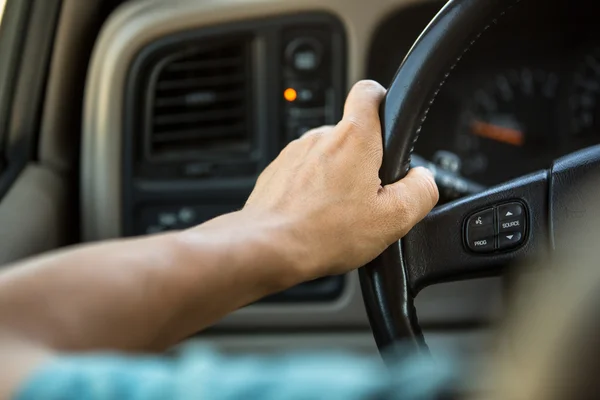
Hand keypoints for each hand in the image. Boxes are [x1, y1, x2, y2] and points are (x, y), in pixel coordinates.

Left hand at [243, 80, 438, 278]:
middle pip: (352, 136)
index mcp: (354, 139)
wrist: (269, 248)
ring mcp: (295, 154)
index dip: (382, 101)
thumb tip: (423, 180)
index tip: (388, 121)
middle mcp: (321, 137)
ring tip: (337, 215)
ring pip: (327, 158)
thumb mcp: (393, 219)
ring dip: (336, 179)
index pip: (369, 92)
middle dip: (364, 162)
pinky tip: (315, 218)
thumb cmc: (323, 233)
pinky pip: (303, 174)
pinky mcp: (277, 172)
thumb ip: (420, 191)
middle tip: (366, 198)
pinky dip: (312, 191)